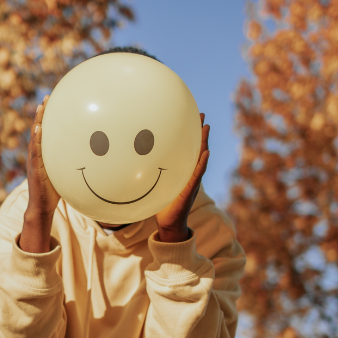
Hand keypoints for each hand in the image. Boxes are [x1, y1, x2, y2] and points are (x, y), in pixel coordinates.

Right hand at [19, 95, 59, 252]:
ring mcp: (35, 161)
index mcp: (44, 155)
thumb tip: (93, 158)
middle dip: (42, 113)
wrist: (43, 207)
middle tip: (47, 97)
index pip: (47, 133)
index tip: (53, 103)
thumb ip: (73, 164)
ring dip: (38, 121)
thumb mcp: (66, 174)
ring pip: (36, 137)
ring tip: (42, 107)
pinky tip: (39, 129)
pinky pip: (35, 152)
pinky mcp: (35, 168)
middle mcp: (37, 155)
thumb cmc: (55, 192)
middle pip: (39, 130)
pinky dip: (36, 140)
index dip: (48, 118)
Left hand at [155, 113, 209, 242]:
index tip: (189, 116)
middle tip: (202, 114)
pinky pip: (197, 175)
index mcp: (181, 170)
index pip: (186, 148)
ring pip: (200, 158)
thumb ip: (149, 171)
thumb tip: (131, 159)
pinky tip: (206, 153)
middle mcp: (188, 173)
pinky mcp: (190, 190)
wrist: (168, 223)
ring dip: (204, 143)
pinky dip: (202, 164)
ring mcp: (191, 181)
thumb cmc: (160, 203)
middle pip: (196, 148)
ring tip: (206, 127)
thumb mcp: (153, 183)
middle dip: (199, 132)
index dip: (188, 133)